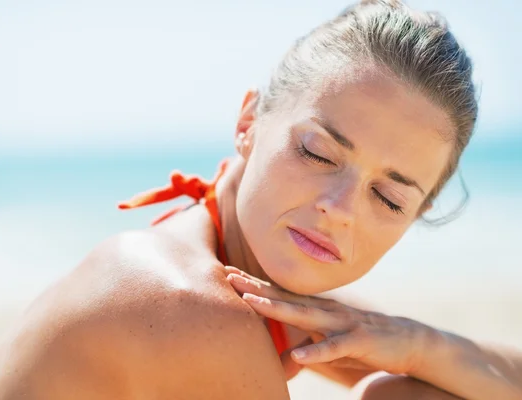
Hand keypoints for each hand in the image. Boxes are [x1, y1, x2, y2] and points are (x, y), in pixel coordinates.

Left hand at [224, 266, 429, 375]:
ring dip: (276, 308)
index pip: (280, 293)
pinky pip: (334, 346)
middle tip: (228, 276)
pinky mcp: (358, 340)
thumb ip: (305, 349)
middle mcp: (325, 310)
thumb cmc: (360, 340)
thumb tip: (282, 361)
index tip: (228, 273)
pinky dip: (316, 350)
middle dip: (256, 287)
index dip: (255, 284)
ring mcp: (341, 323)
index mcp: (316, 309)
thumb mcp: (328, 344)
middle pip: (285, 297)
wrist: (405, 341)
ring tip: (250, 303)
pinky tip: (298, 354)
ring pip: (304, 315)